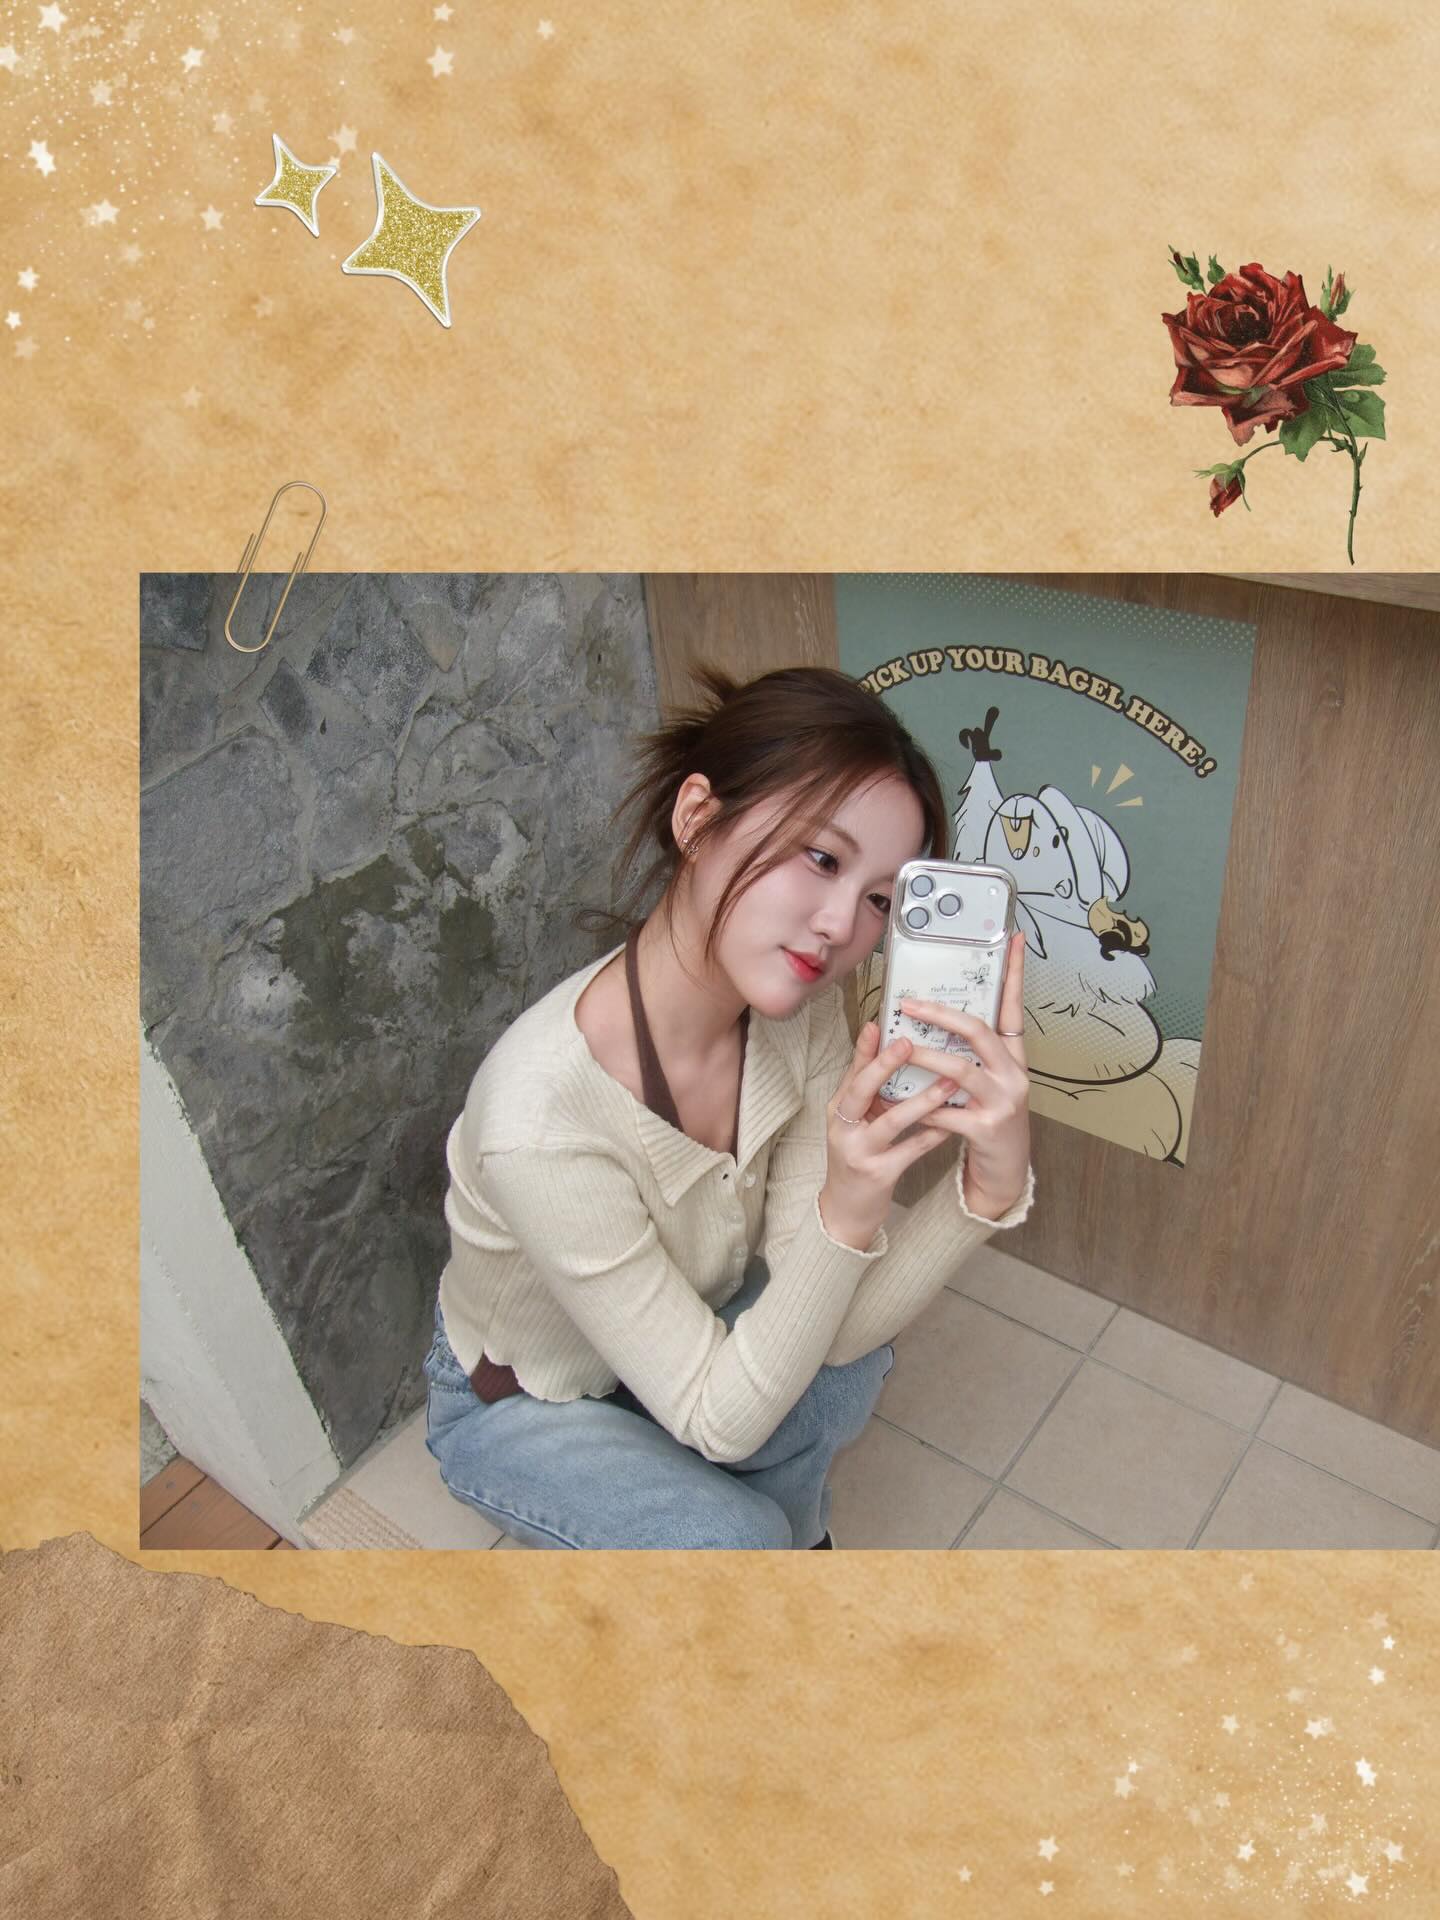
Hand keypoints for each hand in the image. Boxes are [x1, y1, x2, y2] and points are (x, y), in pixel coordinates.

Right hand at [820, 1026, 966, 1246]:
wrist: (846, 1210)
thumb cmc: (857, 1156)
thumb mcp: (855, 1121)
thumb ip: (869, 1090)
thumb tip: (884, 1047)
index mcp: (838, 1110)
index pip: (851, 1072)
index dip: (865, 1048)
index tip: (882, 1023)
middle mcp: (842, 1128)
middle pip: (860, 1090)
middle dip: (884, 1065)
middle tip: (910, 1043)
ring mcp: (859, 1152)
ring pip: (890, 1121)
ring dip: (921, 1100)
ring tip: (949, 1082)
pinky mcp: (878, 1174)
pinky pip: (910, 1150)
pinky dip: (931, 1135)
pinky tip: (951, 1124)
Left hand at [894, 930, 1030, 1213]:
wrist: (1006, 1169)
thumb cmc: (990, 1117)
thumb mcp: (991, 1080)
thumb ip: (974, 1052)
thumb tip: (941, 1013)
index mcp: (1014, 1058)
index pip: (1014, 1007)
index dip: (1014, 974)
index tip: (1011, 939)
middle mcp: (1014, 1075)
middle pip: (979, 1033)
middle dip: (942, 1015)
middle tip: (910, 1003)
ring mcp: (1002, 1102)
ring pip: (960, 1071)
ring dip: (926, 1058)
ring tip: (901, 1049)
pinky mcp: (986, 1130)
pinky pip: (946, 1113)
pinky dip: (923, 1106)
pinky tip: (903, 1102)